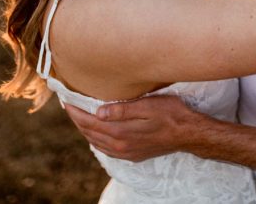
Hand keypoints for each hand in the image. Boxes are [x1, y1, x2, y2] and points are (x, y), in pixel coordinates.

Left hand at [63, 95, 205, 161]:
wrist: (188, 133)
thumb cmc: (171, 113)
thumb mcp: (148, 105)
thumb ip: (122, 110)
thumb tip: (98, 112)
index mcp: (121, 132)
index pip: (90, 122)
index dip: (76, 112)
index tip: (66, 101)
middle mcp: (121, 145)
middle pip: (90, 133)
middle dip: (77, 119)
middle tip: (69, 106)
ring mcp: (126, 152)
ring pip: (96, 142)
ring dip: (85, 130)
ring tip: (79, 117)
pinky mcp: (133, 155)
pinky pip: (107, 149)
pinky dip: (97, 140)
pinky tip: (97, 133)